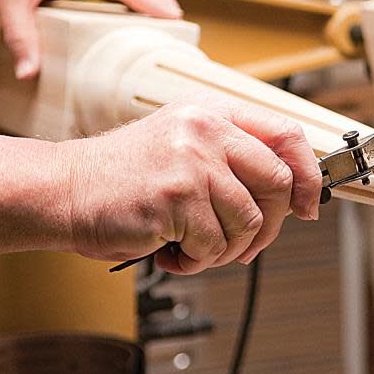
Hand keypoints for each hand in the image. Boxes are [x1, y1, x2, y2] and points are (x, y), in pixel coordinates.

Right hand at [62, 99, 321, 273]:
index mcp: (213, 112)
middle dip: (268, 226)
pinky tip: (172, 252)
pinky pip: (214, 244)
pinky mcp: (176, 196)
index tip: (308, 204)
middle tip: (244, 244)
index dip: (308, 175)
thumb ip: (234, 159)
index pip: (287, 135)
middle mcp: (206, 129)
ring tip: (194, 248)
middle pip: (277, 184)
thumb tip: (291, 195)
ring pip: (249, 221)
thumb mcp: (185, 146)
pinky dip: (197, 261)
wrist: (65, 190)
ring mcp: (192, 161)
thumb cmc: (126, 177)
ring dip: (226, 250)